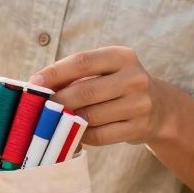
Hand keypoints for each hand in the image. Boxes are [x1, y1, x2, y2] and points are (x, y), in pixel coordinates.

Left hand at [30, 47, 178, 146]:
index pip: (82, 61)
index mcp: (122, 56)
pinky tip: (75, 132)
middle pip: (85, 91)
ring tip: (55, 120)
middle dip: (57, 100)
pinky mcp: (139, 128)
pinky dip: (82, 135)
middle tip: (39, 108)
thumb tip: (38, 86)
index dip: (55, 72)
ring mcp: (139, 104)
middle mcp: (134, 78)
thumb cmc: (117, 86)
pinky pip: (100, 135)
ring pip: (90, 116)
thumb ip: (75, 76)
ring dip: (68, 120)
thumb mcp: (104, 71)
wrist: (159, 108)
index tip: (34, 82)